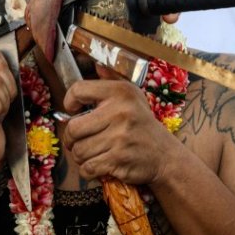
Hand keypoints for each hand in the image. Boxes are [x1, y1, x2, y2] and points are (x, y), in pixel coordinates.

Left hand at [62, 67, 178, 184]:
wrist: (165, 155)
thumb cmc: (142, 124)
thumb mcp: (133, 96)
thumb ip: (112, 80)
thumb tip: (97, 65)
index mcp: (120, 92)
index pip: (78, 90)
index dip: (69, 102)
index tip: (74, 110)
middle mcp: (120, 112)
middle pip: (73, 128)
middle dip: (71, 138)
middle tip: (77, 140)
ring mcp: (119, 137)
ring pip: (79, 150)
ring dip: (80, 155)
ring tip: (90, 152)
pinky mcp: (119, 160)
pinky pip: (87, 167)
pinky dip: (88, 169)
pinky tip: (97, 165)